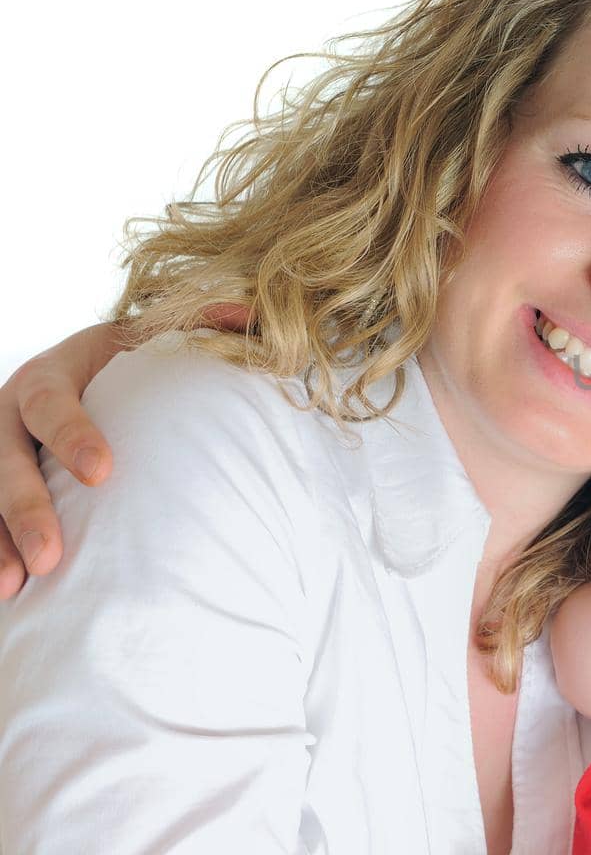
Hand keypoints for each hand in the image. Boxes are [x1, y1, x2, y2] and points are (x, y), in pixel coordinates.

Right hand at [0, 307, 249, 596]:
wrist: (90, 371)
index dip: (71, 435)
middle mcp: (9, 410)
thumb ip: (198, 328)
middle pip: (4, 458)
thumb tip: (250, 314)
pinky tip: (10, 592)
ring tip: (15, 586)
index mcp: (50, 373)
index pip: (50, 401)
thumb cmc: (131, 362)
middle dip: (25, 507)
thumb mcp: (154, 337)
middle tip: (52, 556)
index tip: (102, 473)